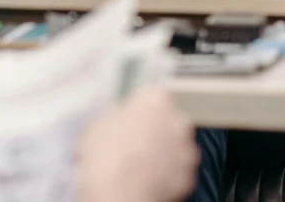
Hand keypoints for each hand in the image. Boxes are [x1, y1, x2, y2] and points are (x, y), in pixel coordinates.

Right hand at [78, 86, 197, 201]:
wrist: (117, 194)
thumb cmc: (103, 156)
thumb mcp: (96, 124)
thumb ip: (114, 115)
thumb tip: (117, 118)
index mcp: (154, 100)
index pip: (152, 92)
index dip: (138, 104)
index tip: (129, 114)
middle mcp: (177, 121)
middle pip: (169, 117)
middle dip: (155, 126)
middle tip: (133, 138)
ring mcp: (186, 150)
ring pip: (176, 143)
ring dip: (163, 149)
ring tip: (140, 161)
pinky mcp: (188, 176)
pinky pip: (178, 168)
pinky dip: (167, 171)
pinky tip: (147, 176)